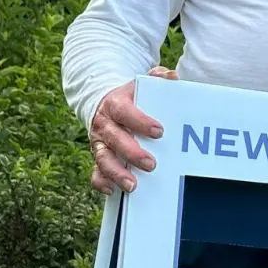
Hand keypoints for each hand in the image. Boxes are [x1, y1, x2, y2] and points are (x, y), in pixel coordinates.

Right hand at [88, 66, 176, 193]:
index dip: (140, 121)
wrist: (105, 103)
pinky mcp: (98, 155)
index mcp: (114, 105)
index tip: (158, 131)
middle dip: (131, 153)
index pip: (125, 112)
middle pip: (115, 140)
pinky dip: (101, 182)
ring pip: (103, 159)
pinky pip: (95, 171)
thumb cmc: (132, 96)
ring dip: (116, 173)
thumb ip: (157, 78)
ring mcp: (99, 142)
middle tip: (151, 164)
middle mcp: (104, 125)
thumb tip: (172, 77)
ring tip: (132, 185)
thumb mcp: (142, 84)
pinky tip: (113, 190)